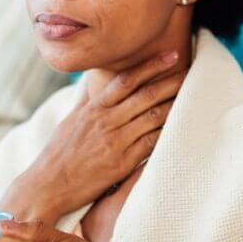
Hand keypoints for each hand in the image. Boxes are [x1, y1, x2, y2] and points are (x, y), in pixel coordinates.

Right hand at [25, 49, 186, 213]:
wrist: (47, 186)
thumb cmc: (58, 154)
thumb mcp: (70, 121)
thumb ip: (85, 101)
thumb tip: (92, 83)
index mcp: (94, 109)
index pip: (125, 80)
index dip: (150, 66)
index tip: (170, 55)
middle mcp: (105, 121)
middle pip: (145, 95)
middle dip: (170, 81)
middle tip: (190, 70)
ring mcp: (114, 142)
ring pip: (152, 118)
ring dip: (174, 105)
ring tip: (194, 96)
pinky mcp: (121, 163)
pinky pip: (150, 144)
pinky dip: (167, 134)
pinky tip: (182, 127)